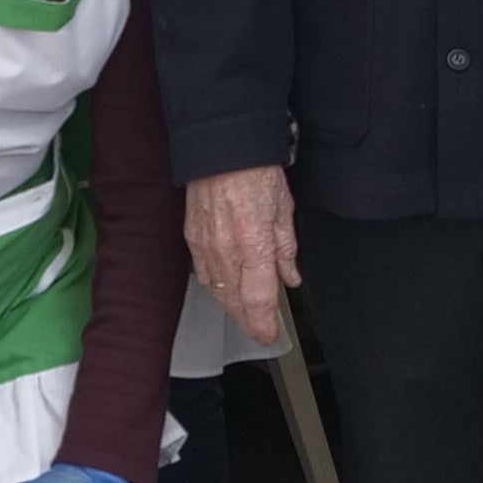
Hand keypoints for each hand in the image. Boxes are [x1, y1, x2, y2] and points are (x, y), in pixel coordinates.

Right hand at [186, 165, 298, 346]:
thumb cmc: (255, 171)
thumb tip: (289, 277)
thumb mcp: (283, 209)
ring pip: (217, 290)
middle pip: (235, 301)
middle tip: (259, 331)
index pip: (258, 299)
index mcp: (254, 245)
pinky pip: (203, 273)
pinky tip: (223, 290)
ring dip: (231, 307)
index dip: (264, 323)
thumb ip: (286, 249)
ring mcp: (205, 246)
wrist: (221, 148)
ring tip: (244, 316)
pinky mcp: (192, 238)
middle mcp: (227, 251)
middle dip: (248, 321)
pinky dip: (215, 287)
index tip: (270, 335)